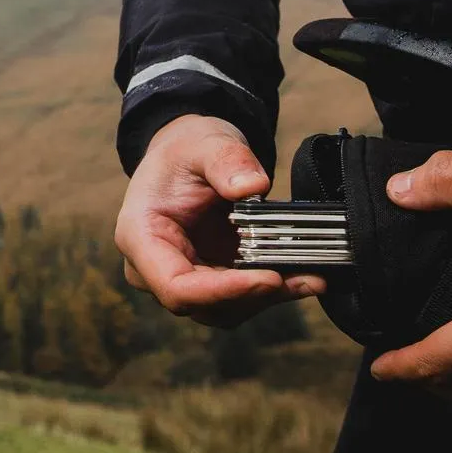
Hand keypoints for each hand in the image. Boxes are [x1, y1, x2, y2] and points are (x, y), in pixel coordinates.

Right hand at [114, 115, 325, 327]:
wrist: (190, 156)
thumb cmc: (186, 150)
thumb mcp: (205, 142)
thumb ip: (227, 161)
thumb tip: (254, 187)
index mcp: (141, 237)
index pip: (176, 286)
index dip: (222, 292)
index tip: (268, 278)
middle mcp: (155, 269)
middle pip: (203, 305)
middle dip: (254, 296)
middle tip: (301, 278)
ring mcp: (185, 278)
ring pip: (225, 310)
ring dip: (269, 299)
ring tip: (311, 278)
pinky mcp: (212, 280)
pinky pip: (241, 298)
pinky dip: (274, 291)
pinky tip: (305, 277)